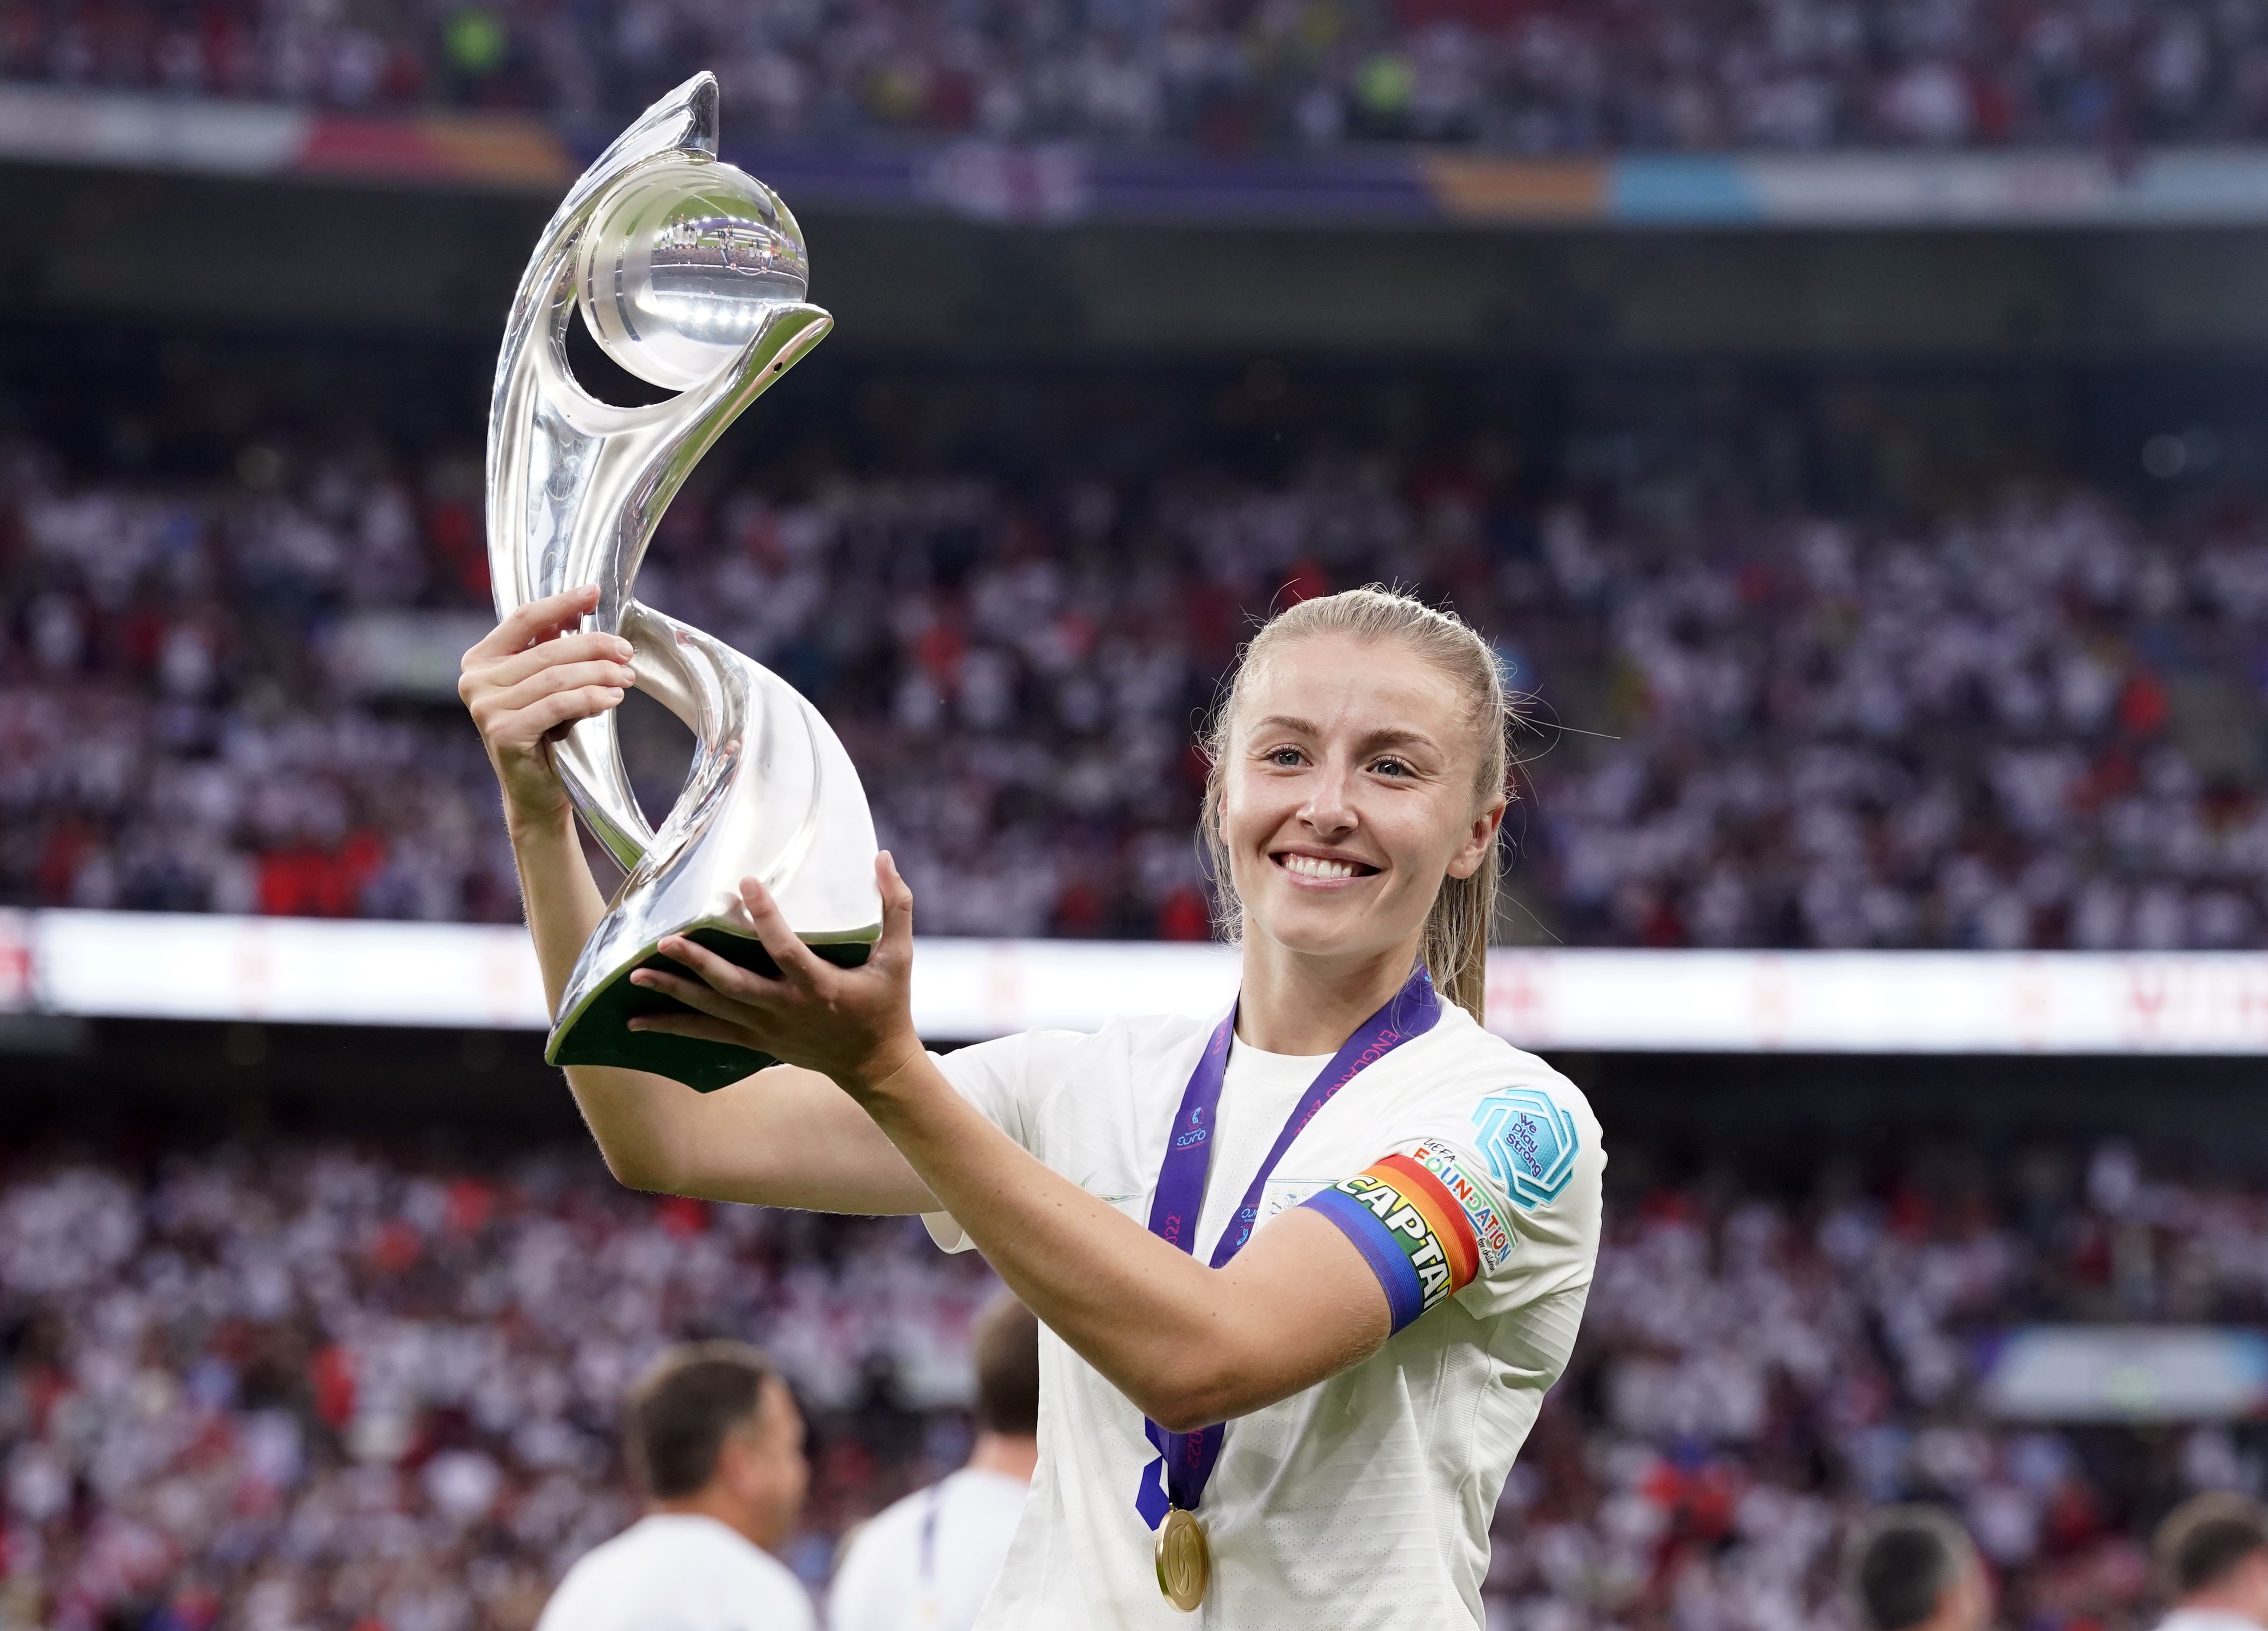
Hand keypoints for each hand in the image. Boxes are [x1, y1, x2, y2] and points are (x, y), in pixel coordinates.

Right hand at [459, 585, 637, 826]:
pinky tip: (613, 699)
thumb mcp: (548, 686)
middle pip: (547, 649)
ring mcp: (486, 707)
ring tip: (626, 677)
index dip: (562, 603)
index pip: (524, 619)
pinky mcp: (503, 732)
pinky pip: (558, 705)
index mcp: (481, 660)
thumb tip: (583, 612)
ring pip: (556, 677)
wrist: (535, 792)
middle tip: (625, 651)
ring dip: (598, 673)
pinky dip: (591, 699)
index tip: (594, 592)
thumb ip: (554, 651)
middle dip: (593, 646)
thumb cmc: (545, 733)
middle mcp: (476, 680)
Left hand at [626, 853, 925, 1099]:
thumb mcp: (900, 958)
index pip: (786, 950)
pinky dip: (672, 1027)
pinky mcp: (757, 1041)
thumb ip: (896, 907)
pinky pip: (708, 1035)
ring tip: (635, 975)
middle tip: (665, 941)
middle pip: (734, 986)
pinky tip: (637, 1021)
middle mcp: (787, 1010)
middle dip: (698, 964)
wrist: (875, 1067)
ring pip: (712, 1010)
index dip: (765, 916)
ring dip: (673, 993)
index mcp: (820, 986)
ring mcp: (767, 1029)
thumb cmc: (888, 1007)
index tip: (746, 882)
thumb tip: (883, 857)